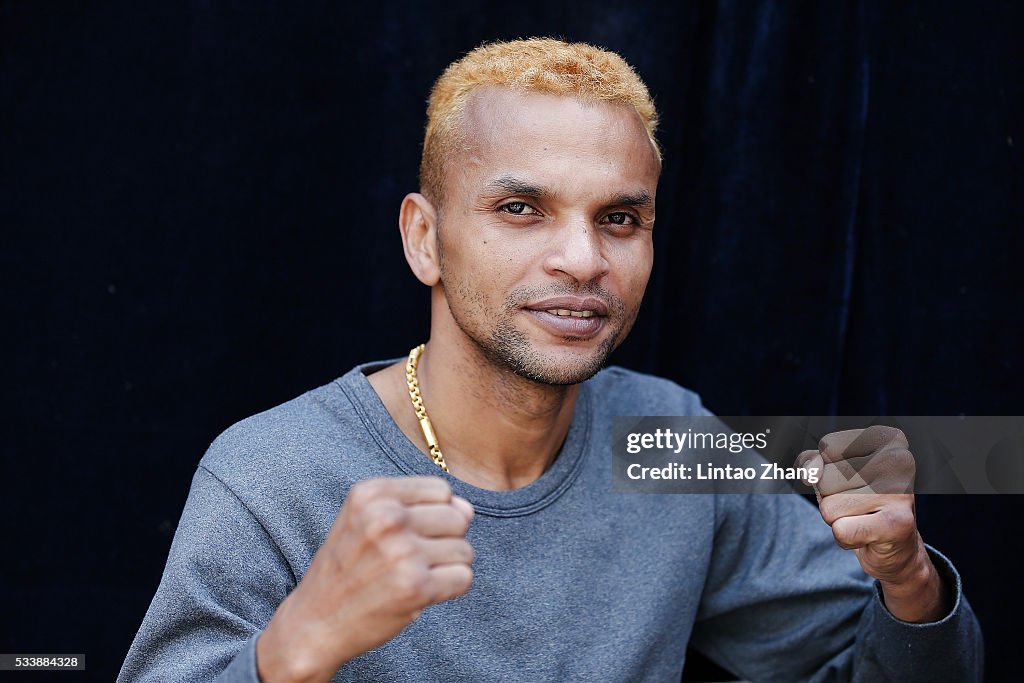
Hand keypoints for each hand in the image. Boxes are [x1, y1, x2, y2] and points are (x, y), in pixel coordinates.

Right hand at [257, 476, 474, 681]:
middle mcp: (386, 518)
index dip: (435, 513)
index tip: (409, 533)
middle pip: (459, 517)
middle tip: (412, 559)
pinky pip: (464, 578)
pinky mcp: (415, 587)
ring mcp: (402, 552)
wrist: (315, 623)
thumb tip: (467, 509)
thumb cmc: (347, 568)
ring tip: (413, 575)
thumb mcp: (366, 520)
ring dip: (447, 566)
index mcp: (372, 493)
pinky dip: (449, 588)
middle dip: (445, 540)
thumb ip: (417, 506)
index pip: (442, 490)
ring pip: (465, 550)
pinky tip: (421, 593)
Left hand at [797, 426, 948, 622]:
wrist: (895, 546)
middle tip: (859, 504)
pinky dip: (846, 538)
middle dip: (831, 498)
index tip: (853, 479)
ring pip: (829, 507)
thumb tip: (811, 472)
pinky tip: (868, 535)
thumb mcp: (829, 471)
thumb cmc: (860, 500)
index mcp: (885, 438)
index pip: (827, 446)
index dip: (827, 468)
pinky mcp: (898, 524)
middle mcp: (899, 459)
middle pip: (825, 479)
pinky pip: (841, 531)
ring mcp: (900, 491)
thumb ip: (810, 462)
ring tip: (864, 517)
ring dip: (838, 518)